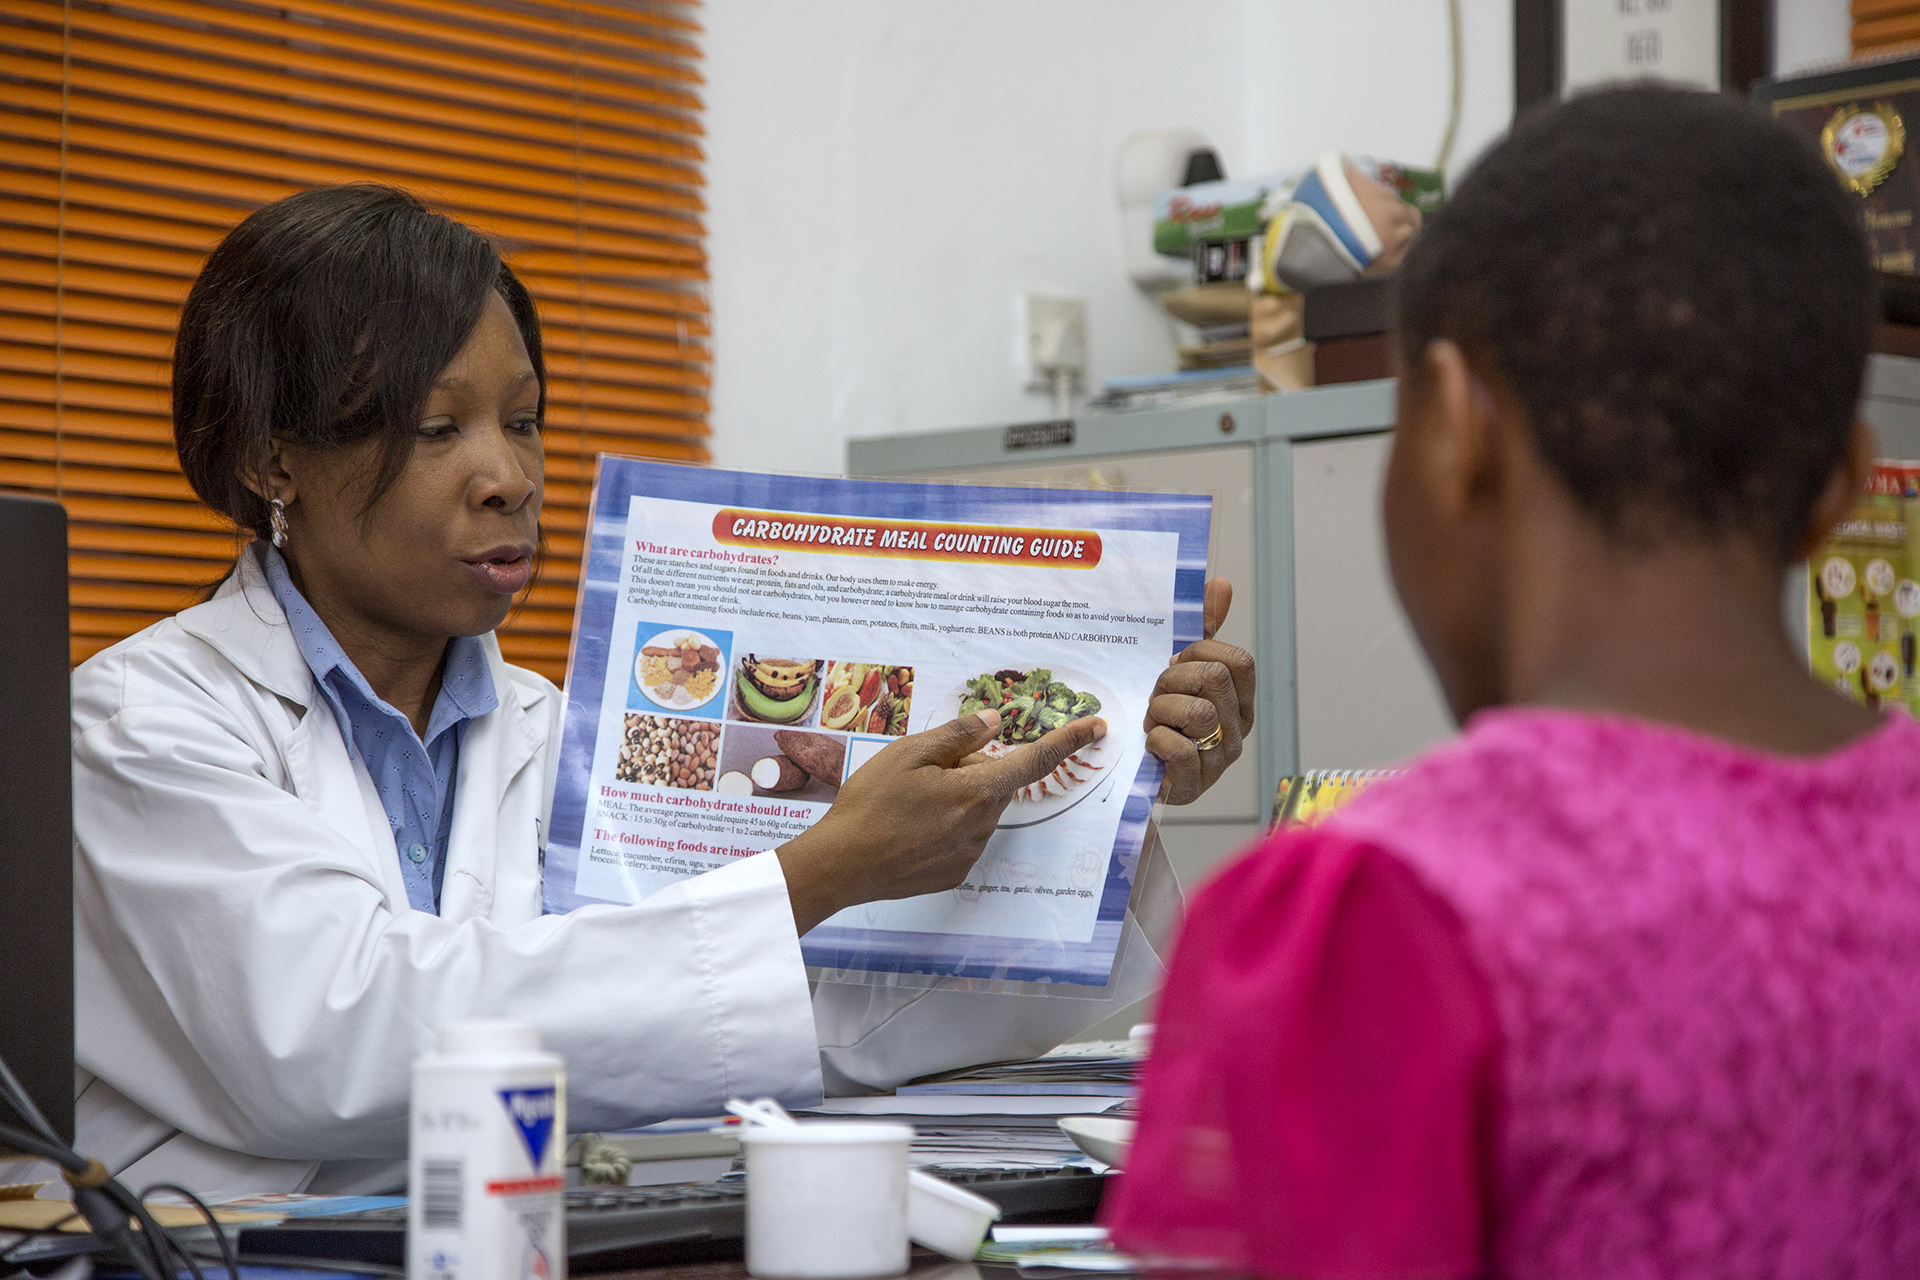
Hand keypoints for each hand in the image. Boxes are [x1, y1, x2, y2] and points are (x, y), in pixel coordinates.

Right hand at [776, 708, 1106, 934]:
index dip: (1068, 741)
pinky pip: (963, 837)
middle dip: (971, 769)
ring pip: (979, 810)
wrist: (841, 866)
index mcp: (977, 790)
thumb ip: (958, 736)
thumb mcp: (909, 754)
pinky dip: (945, 825)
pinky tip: (909, 829)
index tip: (1098, 728)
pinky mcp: (955, 872)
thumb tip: (995, 721)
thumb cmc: (870, 804)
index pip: (1034, 760)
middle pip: (994, 782)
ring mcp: (971, 852)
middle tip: (923, 771)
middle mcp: (983, 824)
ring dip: (956, 798)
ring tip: (907, 803)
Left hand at [1146, 577, 1254, 804]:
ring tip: (1153, 721)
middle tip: (1158, 695)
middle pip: (1214, 679)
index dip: (1201, 654)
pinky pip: (1179, 749)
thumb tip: (1220, 584)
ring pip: (1197, 712)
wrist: (1140, 777)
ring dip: (1161, 711)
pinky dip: (1157, 741)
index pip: (1238, 661)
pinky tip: (1152, 744)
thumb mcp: (1180, 672)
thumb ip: (1202, 631)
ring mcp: (1219, 759)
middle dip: (1173, 680)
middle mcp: (1238, 729)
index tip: (1177, 664)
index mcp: (1240, 700)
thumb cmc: (1164, 720)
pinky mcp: (1194, 783)